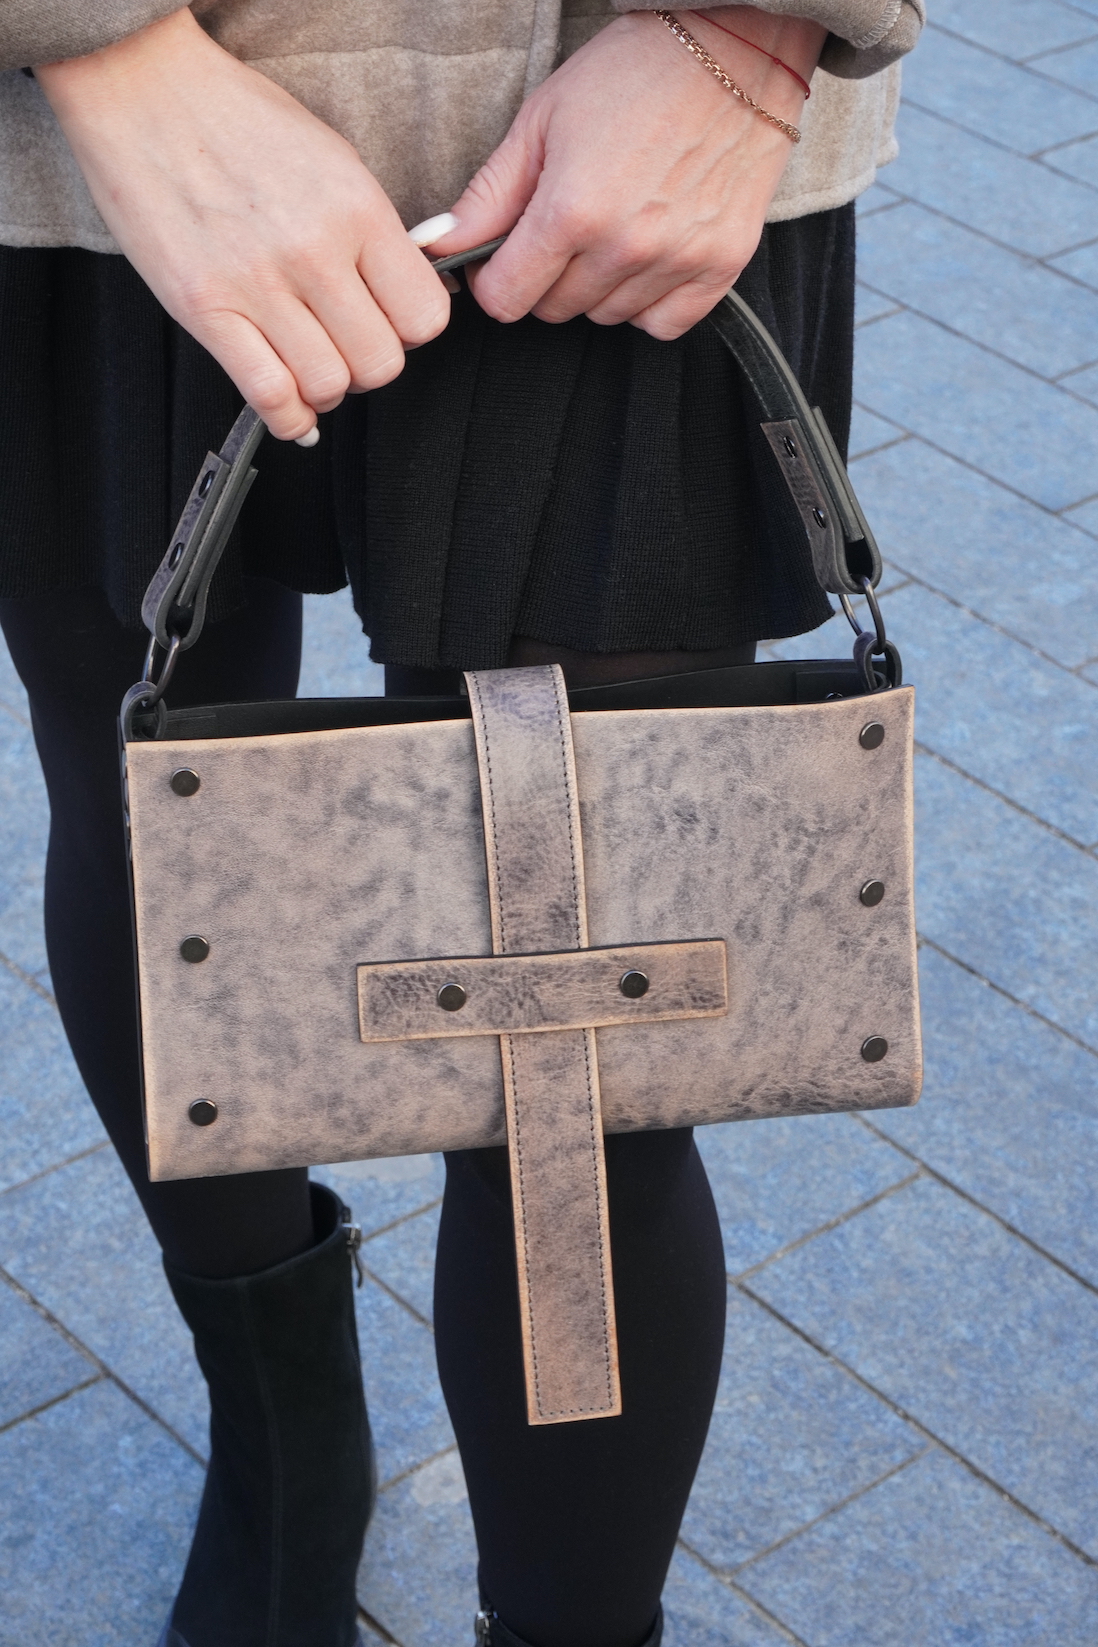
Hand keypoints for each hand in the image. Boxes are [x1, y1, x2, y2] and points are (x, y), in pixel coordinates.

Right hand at [37, 9, 449, 439]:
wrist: (145, 93)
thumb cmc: (237, 122)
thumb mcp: (334, 160)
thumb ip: (375, 232)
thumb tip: (408, 291)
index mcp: (356, 209)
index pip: (424, 315)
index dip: (412, 331)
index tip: (392, 322)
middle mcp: (313, 251)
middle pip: (380, 363)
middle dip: (368, 365)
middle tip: (347, 345)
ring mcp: (258, 284)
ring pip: (328, 386)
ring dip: (326, 389)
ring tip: (310, 364)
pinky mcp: (206, 309)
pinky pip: (269, 395)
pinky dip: (287, 416)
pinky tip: (289, 406)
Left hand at [428, 8, 824, 339]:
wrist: (735, 49)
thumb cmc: (633, 73)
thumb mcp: (542, 120)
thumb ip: (487, 196)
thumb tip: (433, 248)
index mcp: (571, 211)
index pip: (505, 300)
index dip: (494, 278)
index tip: (505, 253)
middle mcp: (624, 247)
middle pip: (553, 311)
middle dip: (546, 276)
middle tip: (566, 222)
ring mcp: (676, 261)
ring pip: (605, 317)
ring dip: (597, 286)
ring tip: (614, 224)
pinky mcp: (719, 267)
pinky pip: (662, 325)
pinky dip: (648, 303)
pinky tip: (648, 256)